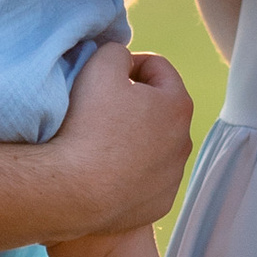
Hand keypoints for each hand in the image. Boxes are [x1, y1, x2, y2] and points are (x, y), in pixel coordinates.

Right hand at [41, 39, 195, 236]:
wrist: (72, 191)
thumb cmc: (87, 124)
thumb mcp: (100, 66)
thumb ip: (117, 51)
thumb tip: (123, 60)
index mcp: (177, 105)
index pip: (158, 68)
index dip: (128, 64)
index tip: (104, 74)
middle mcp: (184, 142)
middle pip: (158, 109)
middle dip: (133, 103)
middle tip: (99, 107)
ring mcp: (173, 178)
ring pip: (153, 146)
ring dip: (132, 139)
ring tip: (99, 142)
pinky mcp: (158, 205)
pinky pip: (144, 179)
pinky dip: (128, 172)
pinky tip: (103, 172)